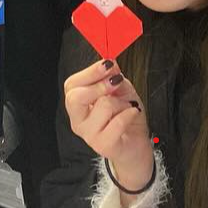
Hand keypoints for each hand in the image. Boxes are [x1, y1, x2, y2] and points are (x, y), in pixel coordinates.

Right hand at [64, 60, 151, 188]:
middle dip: (100, 86)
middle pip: (75, 97)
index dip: (90, 72)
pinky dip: (129, 113)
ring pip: (102, 106)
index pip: (71, 85)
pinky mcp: (104, 145)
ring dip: (121, 102)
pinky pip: (118, 122)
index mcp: (77, 105)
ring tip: (125, 107)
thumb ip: (112, 76)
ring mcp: (89, 135)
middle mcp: (78, 120)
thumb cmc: (124, 116)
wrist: (136, 143)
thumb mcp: (120, 89)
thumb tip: (109, 62)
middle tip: (116, 83)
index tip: (108, 64)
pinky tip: (132, 114)